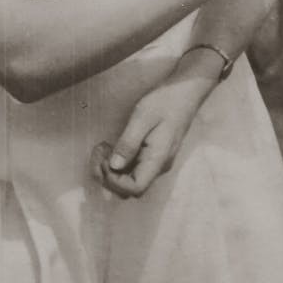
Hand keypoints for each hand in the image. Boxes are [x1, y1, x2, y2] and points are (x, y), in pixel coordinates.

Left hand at [90, 75, 209, 198]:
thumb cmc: (165, 101)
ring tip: (102, 148)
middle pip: (129, 189)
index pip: (135, 188)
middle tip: (98, 152)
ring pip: (128, 181)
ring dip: (109, 171)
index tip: (104, 160)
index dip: (114, 181)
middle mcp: (157, 166)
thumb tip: (114, 166)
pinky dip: (116, 163)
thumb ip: (128, 142)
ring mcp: (154, 162)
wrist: (184, 92)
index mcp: (158, 160)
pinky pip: (130, 169)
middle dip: (107, 177)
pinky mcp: (149, 155)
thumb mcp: (143, 117)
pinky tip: (109, 147)